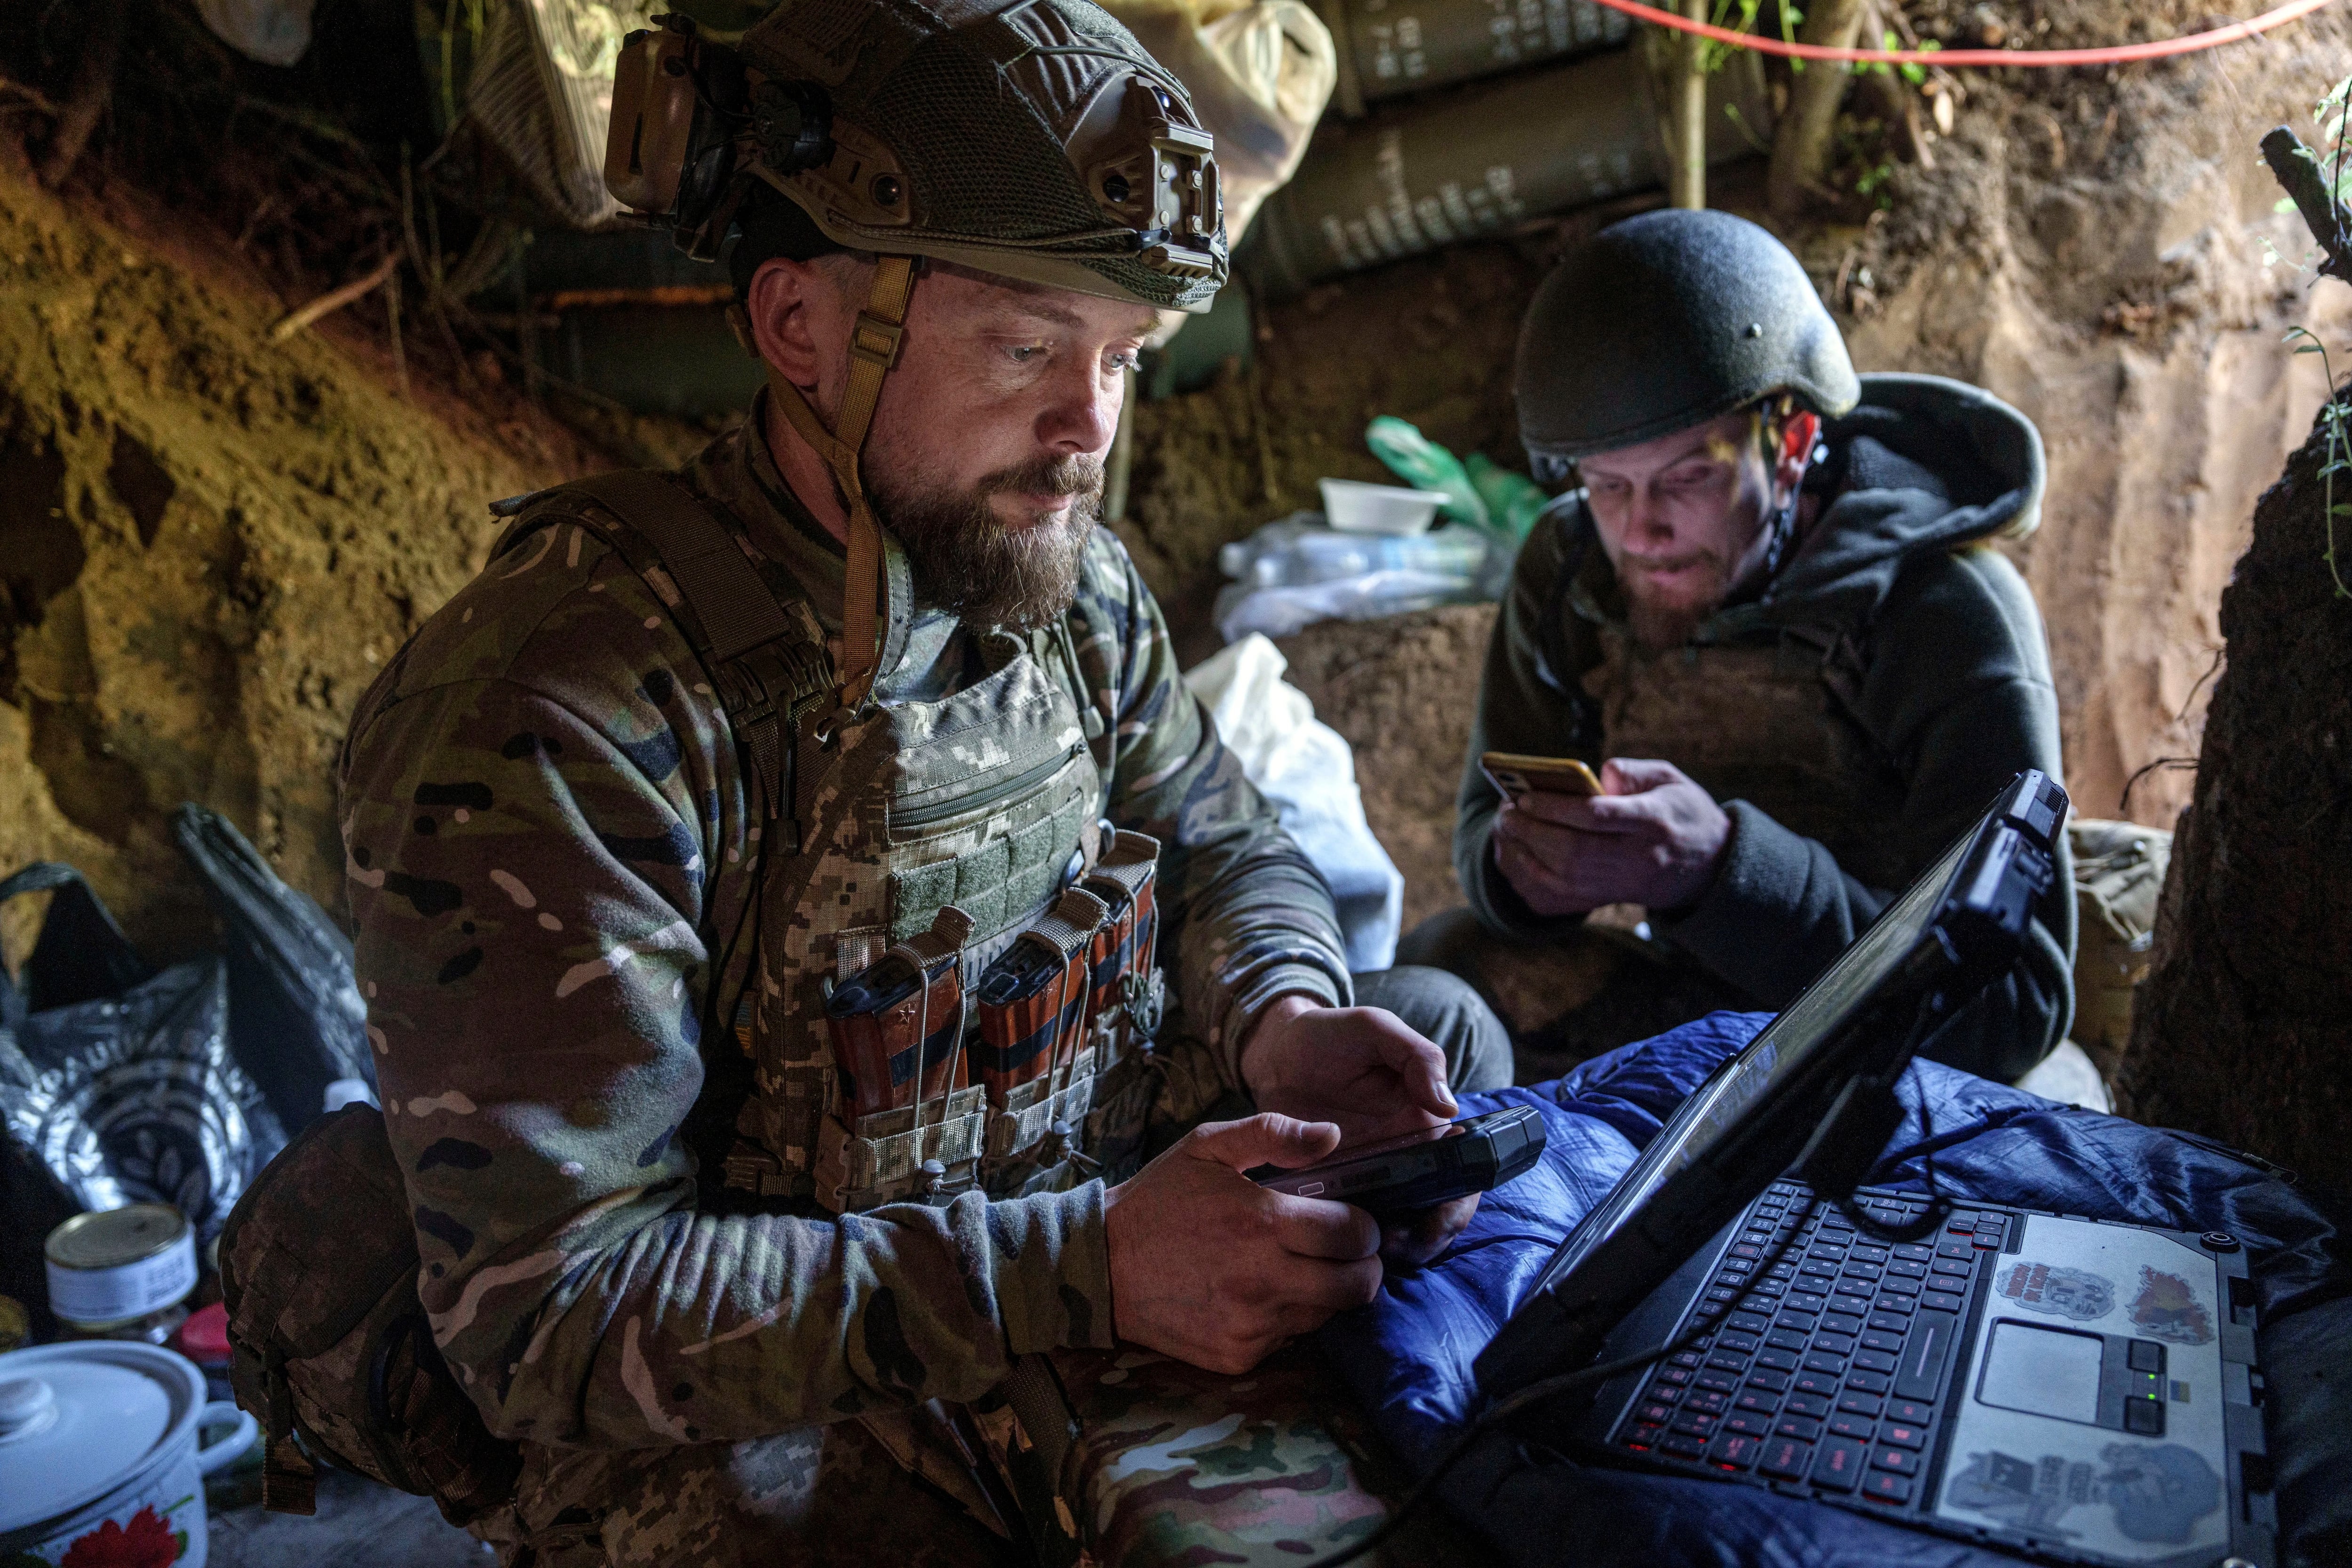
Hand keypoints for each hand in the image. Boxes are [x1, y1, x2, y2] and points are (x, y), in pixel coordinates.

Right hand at [1103, 1114, 1382, 1372]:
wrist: (1100, 1266)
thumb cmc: (1159, 1199)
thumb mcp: (1207, 1146)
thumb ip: (1273, 1133)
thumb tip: (1335, 1135)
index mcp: (1263, 1223)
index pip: (1354, 1234)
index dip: (1364, 1226)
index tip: (1352, 1220)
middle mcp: (1263, 1280)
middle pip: (1357, 1285)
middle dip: (1361, 1265)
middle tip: (1341, 1251)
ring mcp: (1251, 1325)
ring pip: (1327, 1314)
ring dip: (1324, 1291)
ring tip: (1294, 1267)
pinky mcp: (1238, 1356)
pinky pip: (1289, 1339)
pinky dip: (1286, 1316)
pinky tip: (1258, 1292)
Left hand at [1239, 996, 1478, 1264]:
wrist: (1274, 1051)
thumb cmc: (1332, 1035)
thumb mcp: (1377, 1030)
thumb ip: (1419, 1059)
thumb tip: (1449, 1108)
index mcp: (1427, 1123)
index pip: (1463, 1174)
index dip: (1458, 1205)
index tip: (1438, 1219)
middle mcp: (1406, 1156)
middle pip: (1435, 1212)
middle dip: (1428, 1238)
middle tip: (1398, 1245)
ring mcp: (1370, 1176)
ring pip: (1397, 1226)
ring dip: (1394, 1246)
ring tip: (1368, 1249)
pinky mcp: (1335, 1187)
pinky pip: (1350, 1222)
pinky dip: (1350, 1239)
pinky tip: (1338, 1245)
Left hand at [1492, 757, 1729, 916]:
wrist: (1709, 866)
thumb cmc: (1684, 812)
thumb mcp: (1671, 779)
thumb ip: (1633, 771)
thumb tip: (1596, 774)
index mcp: (1654, 821)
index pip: (1598, 816)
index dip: (1557, 807)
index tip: (1526, 795)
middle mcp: (1638, 856)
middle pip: (1575, 850)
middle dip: (1534, 830)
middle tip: (1508, 810)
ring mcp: (1625, 882)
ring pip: (1567, 876)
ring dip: (1529, 853)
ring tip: (1508, 828)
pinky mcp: (1613, 897)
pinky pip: (1566, 895)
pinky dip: (1536, 876)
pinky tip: (1519, 854)